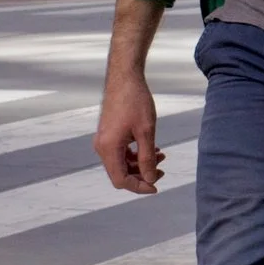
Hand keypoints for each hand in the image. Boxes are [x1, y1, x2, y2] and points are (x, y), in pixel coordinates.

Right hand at [94, 68, 164, 193]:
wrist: (125, 77)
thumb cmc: (135, 101)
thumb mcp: (146, 132)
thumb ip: (147, 158)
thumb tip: (150, 179)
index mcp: (108, 148)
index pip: (121, 180)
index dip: (139, 187)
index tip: (156, 186)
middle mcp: (102, 146)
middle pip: (120, 173)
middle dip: (142, 175)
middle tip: (162, 171)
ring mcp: (104, 140)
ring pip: (122, 163)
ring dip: (140, 164)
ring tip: (161, 156)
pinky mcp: (108, 134)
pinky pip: (121, 152)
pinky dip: (135, 154)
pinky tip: (152, 149)